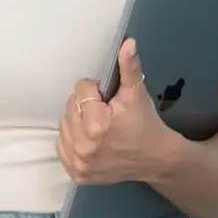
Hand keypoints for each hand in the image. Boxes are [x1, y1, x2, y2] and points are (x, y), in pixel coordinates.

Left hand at [56, 38, 181, 185]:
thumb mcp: (137, 94)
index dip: (96, 90)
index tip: (109, 99)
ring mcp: (78, 162)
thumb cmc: (145, 124)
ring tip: (98, 125)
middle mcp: (83, 146)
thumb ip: (129, 68)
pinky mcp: (76, 173)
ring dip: (77, 121)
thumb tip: (127, 43)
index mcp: (97, 124)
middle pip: (70, 106)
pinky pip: (62, 145)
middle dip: (86, 105)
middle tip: (105, 112)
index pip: (81, 90)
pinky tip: (90, 139)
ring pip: (64, 124)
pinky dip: (73, 139)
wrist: (156, 160)